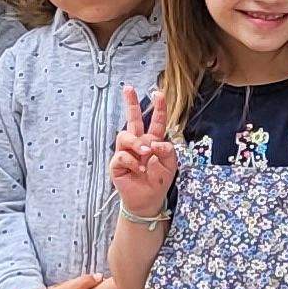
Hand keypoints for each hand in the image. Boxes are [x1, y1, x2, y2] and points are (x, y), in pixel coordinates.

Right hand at [108, 84, 177, 215]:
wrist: (148, 200)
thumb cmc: (158, 181)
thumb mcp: (170, 165)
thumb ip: (167, 150)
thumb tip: (154, 142)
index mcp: (152, 141)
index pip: (156, 122)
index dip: (158, 108)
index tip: (159, 94)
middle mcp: (138, 143)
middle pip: (132, 119)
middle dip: (130, 103)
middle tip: (128, 88)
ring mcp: (126, 152)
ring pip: (125, 136)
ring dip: (136, 143)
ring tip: (146, 153)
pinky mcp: (117, 164)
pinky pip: (122, 155)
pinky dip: (132, 161)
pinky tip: (138, 169)